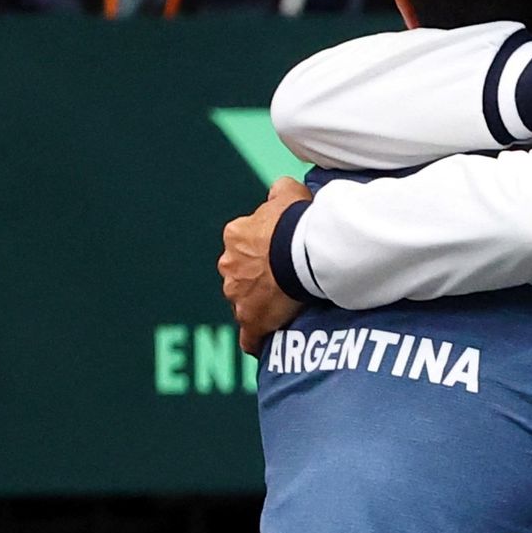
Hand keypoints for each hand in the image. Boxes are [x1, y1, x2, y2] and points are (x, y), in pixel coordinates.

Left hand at [218, 177, 310, 354]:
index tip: (279, 255)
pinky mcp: (251, 320)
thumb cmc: (296, 222)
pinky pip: (250, 336)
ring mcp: (238, 296)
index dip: (261, 251)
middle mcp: (230, 265)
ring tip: (284, 307)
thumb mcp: (289, 193)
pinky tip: (266, 342)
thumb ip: (280, 190)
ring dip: (258, 304)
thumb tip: (279, 190)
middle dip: (256, 278)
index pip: (243, 245)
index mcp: (236, 236)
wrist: (301, 251)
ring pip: (244, 303)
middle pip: (240, 275)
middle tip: (284, 279)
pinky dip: (257, 339)